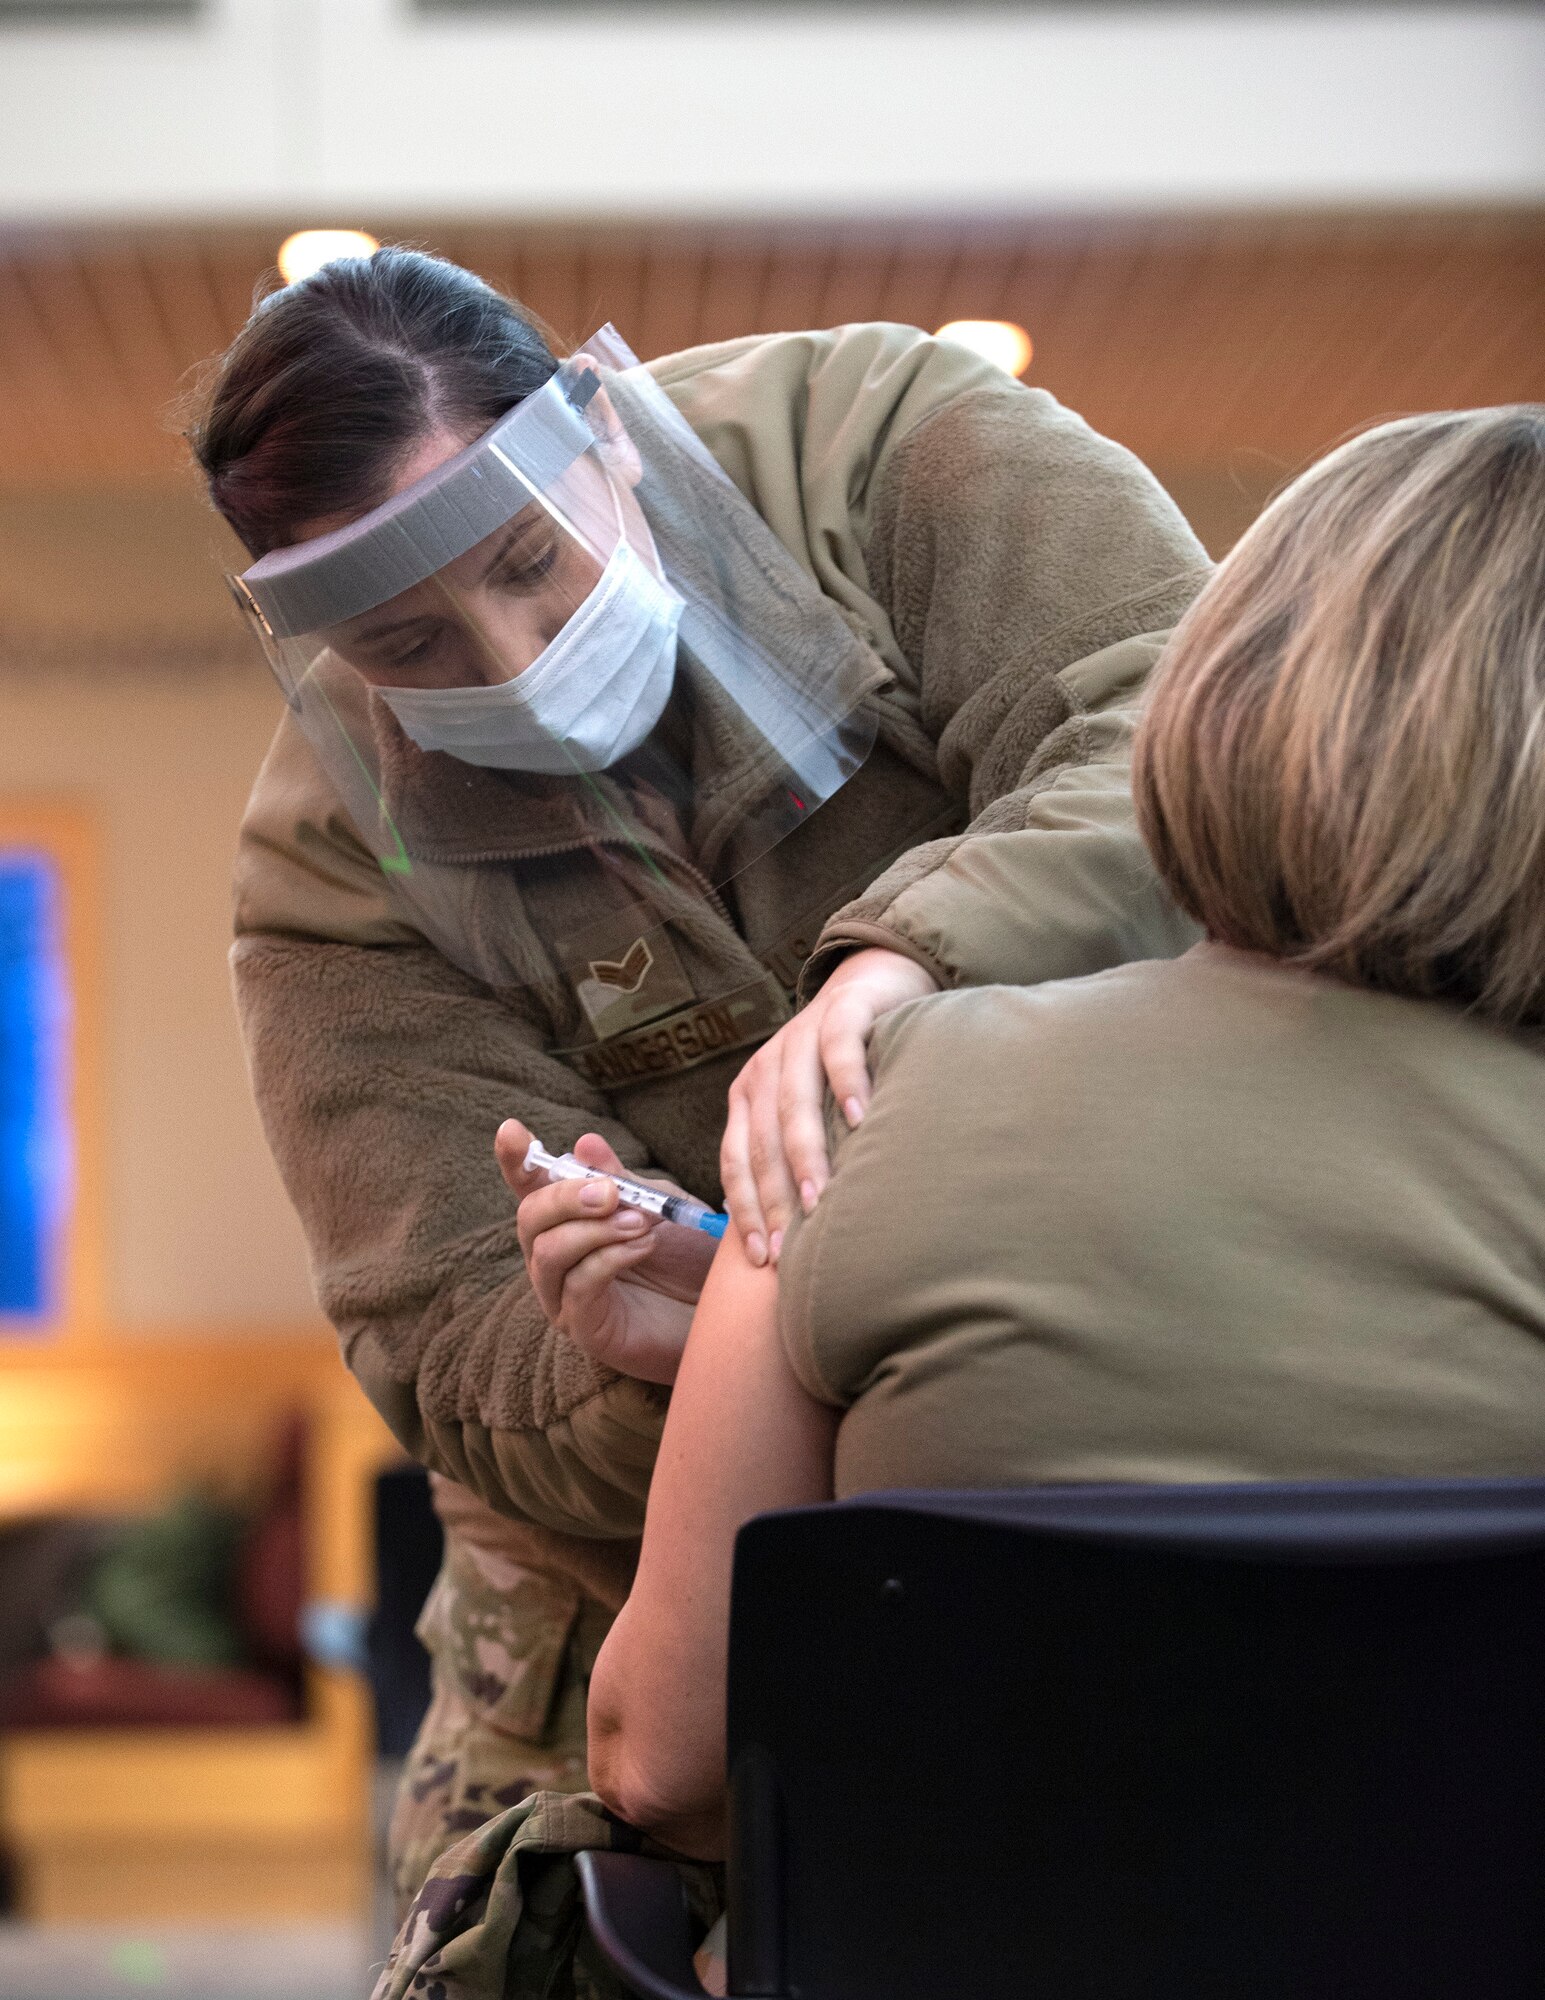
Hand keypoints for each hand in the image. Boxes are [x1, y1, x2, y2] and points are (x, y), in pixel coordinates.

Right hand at [497, 1122, 716, 1384]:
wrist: (727, 1307)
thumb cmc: (689, 1256)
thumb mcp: (659, 1204)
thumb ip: (622, 1179)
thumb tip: (584, 1143)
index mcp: (569, 1221)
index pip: (529, 1189)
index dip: (515, 1161)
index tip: (512, 1130)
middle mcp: (555, 1259)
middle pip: (530, 1218)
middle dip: (567, 1197)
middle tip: (612, 1193)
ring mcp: (564, 1297)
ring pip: (548, 1252)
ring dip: (595, 1229)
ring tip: (642, 1223)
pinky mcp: (584, 1329)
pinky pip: (578, 1286)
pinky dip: (610, 1258)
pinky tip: (644, 1247)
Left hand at [720, 947, 938, 1265]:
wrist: (873, 983)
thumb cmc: (842, 1067)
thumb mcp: (810, 1110)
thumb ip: (798, 1156)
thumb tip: (800, 1235)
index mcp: (748, 1098)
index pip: (737, 1162)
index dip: (746, 1211)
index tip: (763, 1259)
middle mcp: (766, 1069)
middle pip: (762, 1142)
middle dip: (774, 1198)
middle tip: (791, 1247)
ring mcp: (801, 1038)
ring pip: (794, 1102)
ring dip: (805, 1153)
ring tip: (820, 1198)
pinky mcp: (842, 1012)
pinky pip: (838, 1049)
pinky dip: (846, 1083)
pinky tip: (860, 1119)